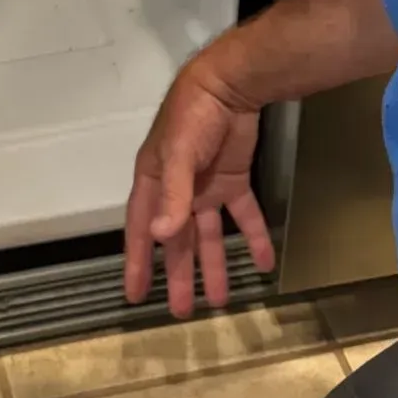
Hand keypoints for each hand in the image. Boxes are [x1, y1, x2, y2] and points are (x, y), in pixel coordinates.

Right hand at [124, 49, 274, 316]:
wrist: (230, 84)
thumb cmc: (193, 116)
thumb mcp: (178, 154)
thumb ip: (173, 194)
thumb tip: (164, 237)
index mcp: (154, 183)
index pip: (142, 230)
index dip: (138, 262)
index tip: (134, 294)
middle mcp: (177, 190)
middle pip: (177, 240)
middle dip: (179, 275)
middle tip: (181, 312)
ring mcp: (206, 186)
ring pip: (208, 234)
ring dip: (214, 265)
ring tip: (221, 300)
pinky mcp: (233, 180)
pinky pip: (243, 215)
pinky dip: (253, 238)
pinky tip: (263, 262)